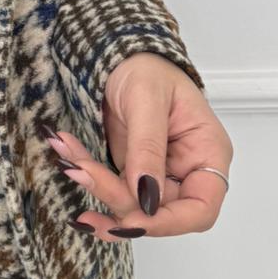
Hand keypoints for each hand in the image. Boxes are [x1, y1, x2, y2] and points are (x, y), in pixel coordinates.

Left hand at [43, 54, 232, 238]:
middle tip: (83, 175)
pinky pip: (113, 188)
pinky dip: (90, 178)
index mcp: (207, 153)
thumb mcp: (146, 99)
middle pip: (159, 212)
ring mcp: (160, 174)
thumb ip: (147, 147)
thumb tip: (146, 197)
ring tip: (70, 163)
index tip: (132, 218)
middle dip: (119, 202)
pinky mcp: (134, 172)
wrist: (121, 55)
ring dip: (98, 189)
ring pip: (130, 205)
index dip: (168, 222)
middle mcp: (188, 171)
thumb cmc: (146, 67)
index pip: (200, 209)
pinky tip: (70, 161)